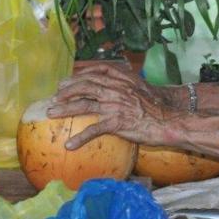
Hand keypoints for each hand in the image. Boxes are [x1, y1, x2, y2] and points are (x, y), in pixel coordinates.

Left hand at [47, 61, 183, 149]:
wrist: (166, 119)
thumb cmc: (154, 105)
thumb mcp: (139, 86)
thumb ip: (123, 81)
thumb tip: (110, 82)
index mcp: (120, 79)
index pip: (94, 73)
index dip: (77, 76)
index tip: (65, 82)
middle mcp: (114, 89)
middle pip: (84, 86)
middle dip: (66, 91)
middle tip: (54, 97)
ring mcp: (114, 106)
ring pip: (83, 105)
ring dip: (65, 109)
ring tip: (51, 114)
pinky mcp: (116, 124)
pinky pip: (93, 130)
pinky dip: (80, 138)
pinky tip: (69, 145)